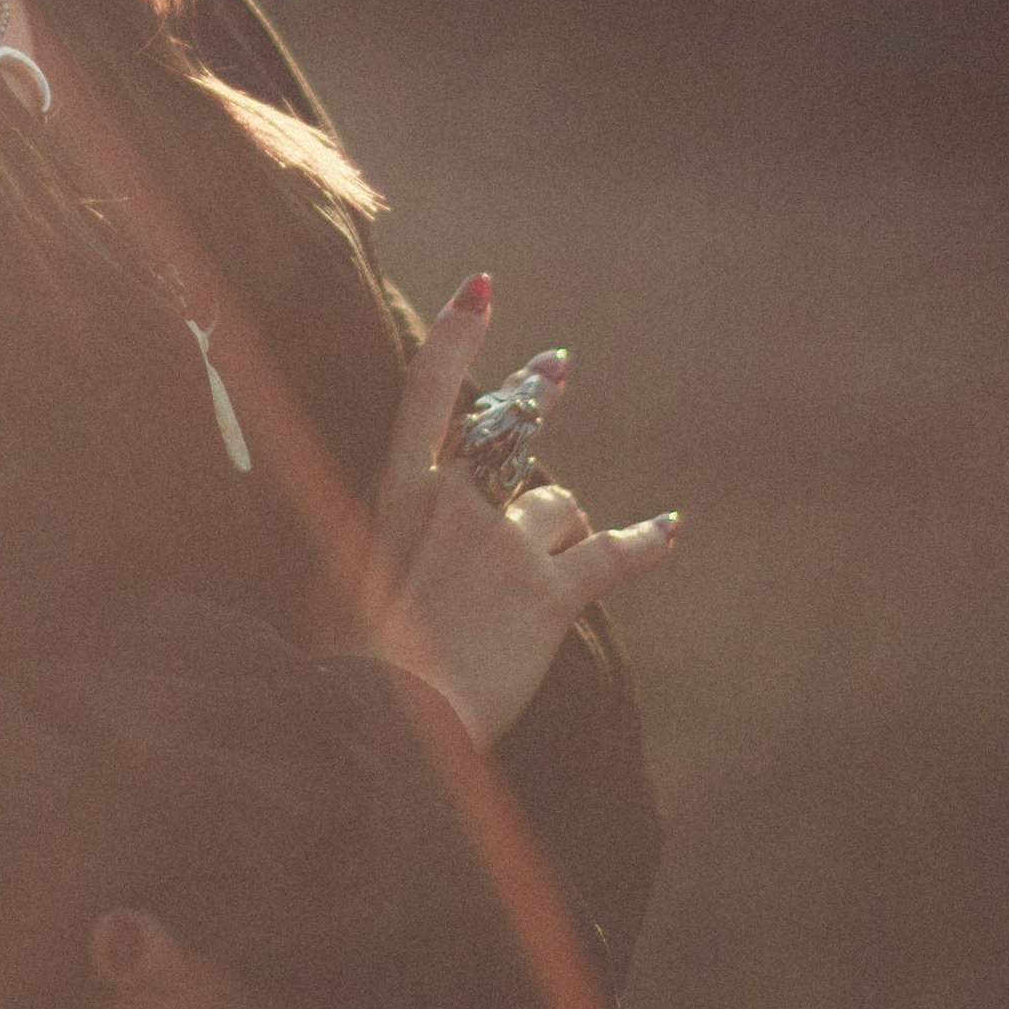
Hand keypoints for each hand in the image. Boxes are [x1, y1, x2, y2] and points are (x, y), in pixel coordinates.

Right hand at [362, 277, 678, 747]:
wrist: (386, 721)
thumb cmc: (347, 657)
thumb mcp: (337, 572)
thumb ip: (373, 528)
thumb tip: (384, 517)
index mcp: (398, 492)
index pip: (428, 390)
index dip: (456, 331)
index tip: (483, 287)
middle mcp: (457, 502)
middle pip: (510, 428)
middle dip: (535, 394)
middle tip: (556, 367)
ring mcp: (507, 545)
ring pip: (557, 506)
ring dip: (555, 528)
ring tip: (539, 567)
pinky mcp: (551, 594)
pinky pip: (613, 555)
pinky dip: (645, 542)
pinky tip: (670, 530)